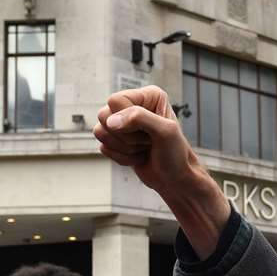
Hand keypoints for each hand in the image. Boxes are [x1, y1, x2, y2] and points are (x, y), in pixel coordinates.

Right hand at [95, 87, 231, 256]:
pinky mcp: (116, 140)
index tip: (147, 131)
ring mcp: (123, 123)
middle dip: (126, 136)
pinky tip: (138, 156)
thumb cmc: (175, 155)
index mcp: (148, 96)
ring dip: (124, 147)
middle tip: (147, 141)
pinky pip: (103, 147)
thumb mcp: (165, 132)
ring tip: (144, 148)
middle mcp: (134, 105)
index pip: (115, 101)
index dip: (126, 120)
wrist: (175, 179)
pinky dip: (121, 157)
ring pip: (100, 132)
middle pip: (104, 115)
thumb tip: (111, 121)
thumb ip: (139, 118)